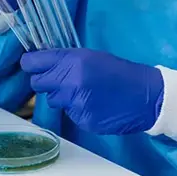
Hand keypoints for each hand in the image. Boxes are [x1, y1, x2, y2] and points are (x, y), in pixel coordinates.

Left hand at [21, 49, 163, 134]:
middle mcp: (70, 82)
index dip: (31, 64)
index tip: (32, 65)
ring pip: (53, 100)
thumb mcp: (90, 56)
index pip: (32, 63)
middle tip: (61, 80)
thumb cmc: (118, 71)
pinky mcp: (82, 119)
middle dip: (46, 81)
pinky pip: (69, 113)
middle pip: (38, 83)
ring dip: (62, 96)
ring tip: (83, 92)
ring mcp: (75, 103)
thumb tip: (39, 60)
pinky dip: (77, 109)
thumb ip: (64, 59)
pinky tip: (93, 104)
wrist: (145, 95)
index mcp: (72, 61)